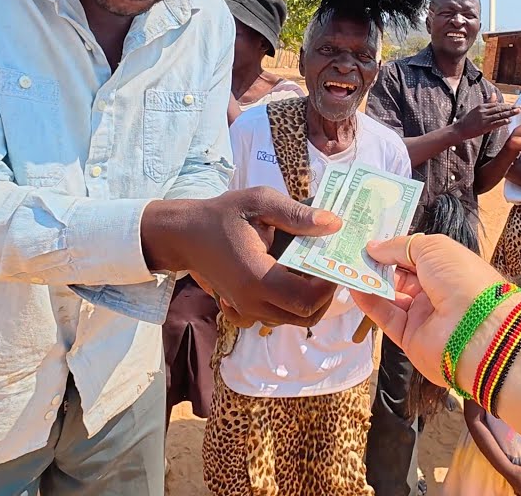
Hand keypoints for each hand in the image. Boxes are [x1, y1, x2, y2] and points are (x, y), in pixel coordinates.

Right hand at [142, 187, 342, 328]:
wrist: (185, 234)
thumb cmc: (222, 214)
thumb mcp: (260, 202)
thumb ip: (297, 214)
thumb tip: (334, 224)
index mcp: (257, 277)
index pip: (307, 299)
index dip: (328, 285)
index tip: (333, 260)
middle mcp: (252, 301)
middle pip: (306, 317)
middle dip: (325, 295)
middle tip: (328, 267)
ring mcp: (246, 309)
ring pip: (293, 319)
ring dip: (310, 299)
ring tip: (312, 269)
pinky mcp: (243, 309)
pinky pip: (276, 317)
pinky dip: (290, 305)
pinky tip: (290, 280)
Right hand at [349, 234, 503, 387]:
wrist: (477, 330)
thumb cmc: (462, 279)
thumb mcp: (433, 248)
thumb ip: (400, 246)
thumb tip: (374, 247)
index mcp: (448, 267)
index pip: (416, 255)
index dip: (393, 248)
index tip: (369, 239)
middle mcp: (436, 291)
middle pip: (400, 276)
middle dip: (378, 264)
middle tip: (352, 252)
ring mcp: (423, 315)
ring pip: (390, 296)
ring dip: (370, 282)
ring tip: (348, 267)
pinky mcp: (410, 337)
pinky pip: (386, 316)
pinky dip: (369, 302)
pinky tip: (355, 287)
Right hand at [455, 90, 519, 139]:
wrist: (460, 129)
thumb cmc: (468, 120)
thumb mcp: (477, 109)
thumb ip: (487, 102)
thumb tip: (494, 94)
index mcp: (482, 106)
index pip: (496, 105)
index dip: (506, 105)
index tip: (513, 106)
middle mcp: (483, 111)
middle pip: (500, 109)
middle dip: (510, 108)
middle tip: (519, 108)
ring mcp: (484, 119)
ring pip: (499, 115)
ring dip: (509, 114)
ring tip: (517, 112)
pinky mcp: (484, 127)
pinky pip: (495, 123)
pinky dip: (502, 122)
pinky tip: (509, 121)